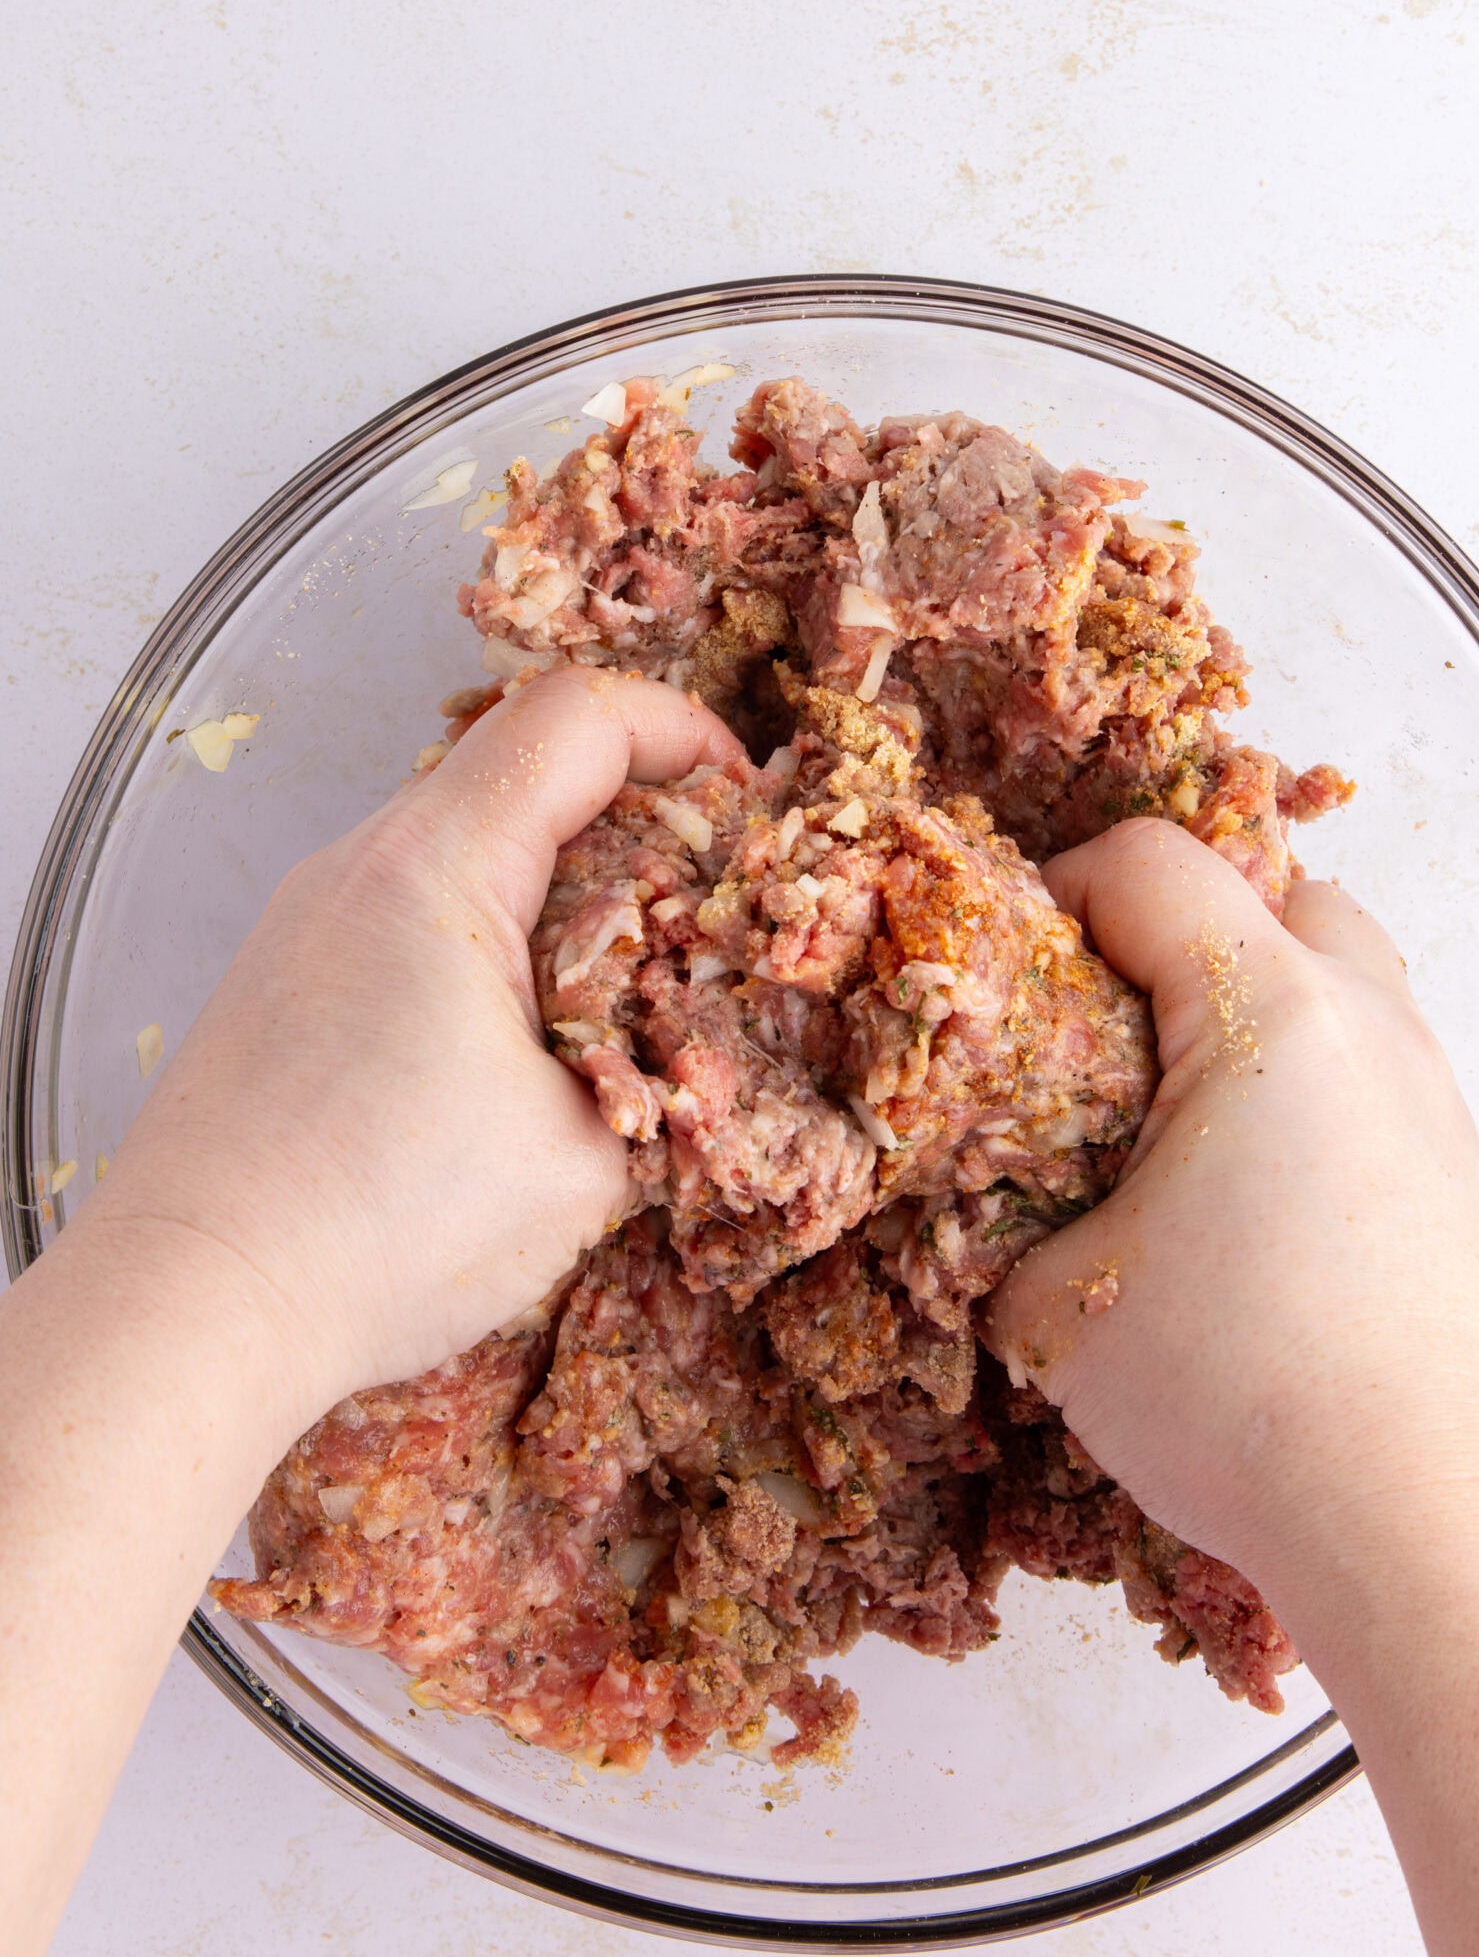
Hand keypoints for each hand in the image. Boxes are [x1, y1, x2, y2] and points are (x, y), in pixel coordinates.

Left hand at [86, 667, 745, 1435]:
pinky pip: (406, 911)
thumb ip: (660, 1069)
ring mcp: (306, 918)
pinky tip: (512, 1053)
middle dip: (633, 822)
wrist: (185, 1310)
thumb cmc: (373, 1232)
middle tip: (700, 913)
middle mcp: (358, 861)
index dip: (683, 732)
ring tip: (615, 998)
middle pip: (519, 769)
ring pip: (462, 844)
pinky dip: (485, 942)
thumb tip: (686, 1042)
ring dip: (557, 891)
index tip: (746, 801)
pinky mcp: (280, 979)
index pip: (575, 715)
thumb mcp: (584, 1158)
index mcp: (436, 864)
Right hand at [987, 820, 1478, 1956]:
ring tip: (1167, 1094)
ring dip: (1248, 991)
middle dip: (1171, 924)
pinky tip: (1239, 1175)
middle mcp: (1365, 1022)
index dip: (1058, 887)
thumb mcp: (1049, 1301)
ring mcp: (1426, 1091)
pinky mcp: (1453, 1166)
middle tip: (1092, 1018)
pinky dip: (1300, 1068)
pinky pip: (1367, 1055)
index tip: (1012, 968)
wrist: (1413, 1524)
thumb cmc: (1235, 1398)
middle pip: (1269, 887)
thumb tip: (971, 1177)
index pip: (1151, 863)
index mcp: (1267, 1013)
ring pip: (1336, 966)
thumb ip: (996, 1204)